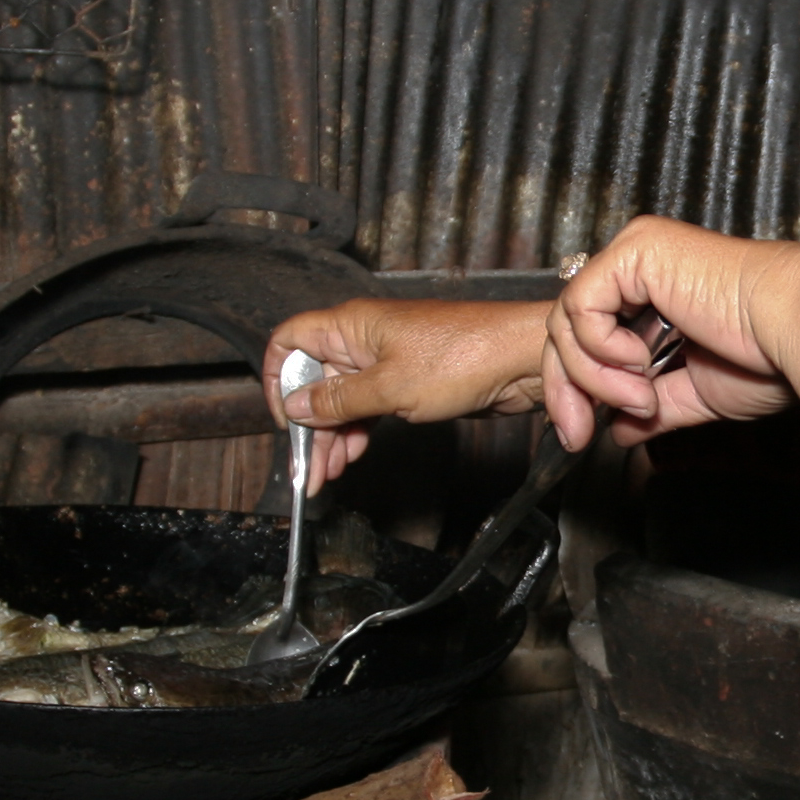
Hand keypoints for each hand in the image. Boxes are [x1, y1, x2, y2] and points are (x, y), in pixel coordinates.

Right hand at [262, 297, 549, 489]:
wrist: (521, 359)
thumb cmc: (464, 356)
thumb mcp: (389, 387)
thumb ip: (337, 400)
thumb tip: (295, 406)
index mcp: (350, 325)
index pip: (290, 340)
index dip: (278, 378)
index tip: (284, 418)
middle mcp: (364, 339)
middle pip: (315, 380)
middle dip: (307, 425)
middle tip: (307, 469)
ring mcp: (387, 360)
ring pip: (342, 398)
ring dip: (332, 436)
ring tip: (327, 474)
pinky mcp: (409, 380)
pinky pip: (370, 406)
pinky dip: (358, 431)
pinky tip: (353, 454)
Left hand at [542, 217, 799, 450]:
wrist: (793, 328)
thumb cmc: (766, 353)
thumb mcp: (698, 391)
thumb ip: (655, 405)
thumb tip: (620, 431)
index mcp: (655, 291)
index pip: (588, 337)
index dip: (579, 389)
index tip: (583, 434)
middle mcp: (640, 266)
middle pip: (566, 330)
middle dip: (567, 390)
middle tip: (578, 434)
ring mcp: (635, 253)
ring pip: (567, 322)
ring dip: (594, 376)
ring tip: (640, 398)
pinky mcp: (635, 251)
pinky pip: (582, 305)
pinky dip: (601, 346)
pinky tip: (641, 362)